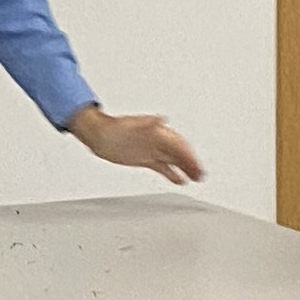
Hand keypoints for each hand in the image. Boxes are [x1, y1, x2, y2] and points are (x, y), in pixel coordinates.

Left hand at [68, 105, 202, 187]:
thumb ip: (146, 122)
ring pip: (174, 160)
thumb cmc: (112, 128)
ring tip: (197, 178)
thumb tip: (161, 119)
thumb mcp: (129, 124)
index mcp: (157, 132)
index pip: (178, 144)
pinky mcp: (145, 159)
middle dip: (191, 164)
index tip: (196, 165)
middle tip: (201, 175)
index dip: (189, 155)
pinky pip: (163, 167)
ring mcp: (151, 150)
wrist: (98, 136)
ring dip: (186, 169)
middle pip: (179, 153)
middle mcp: (156, 141)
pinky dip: (172, 174)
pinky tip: (180, 180)